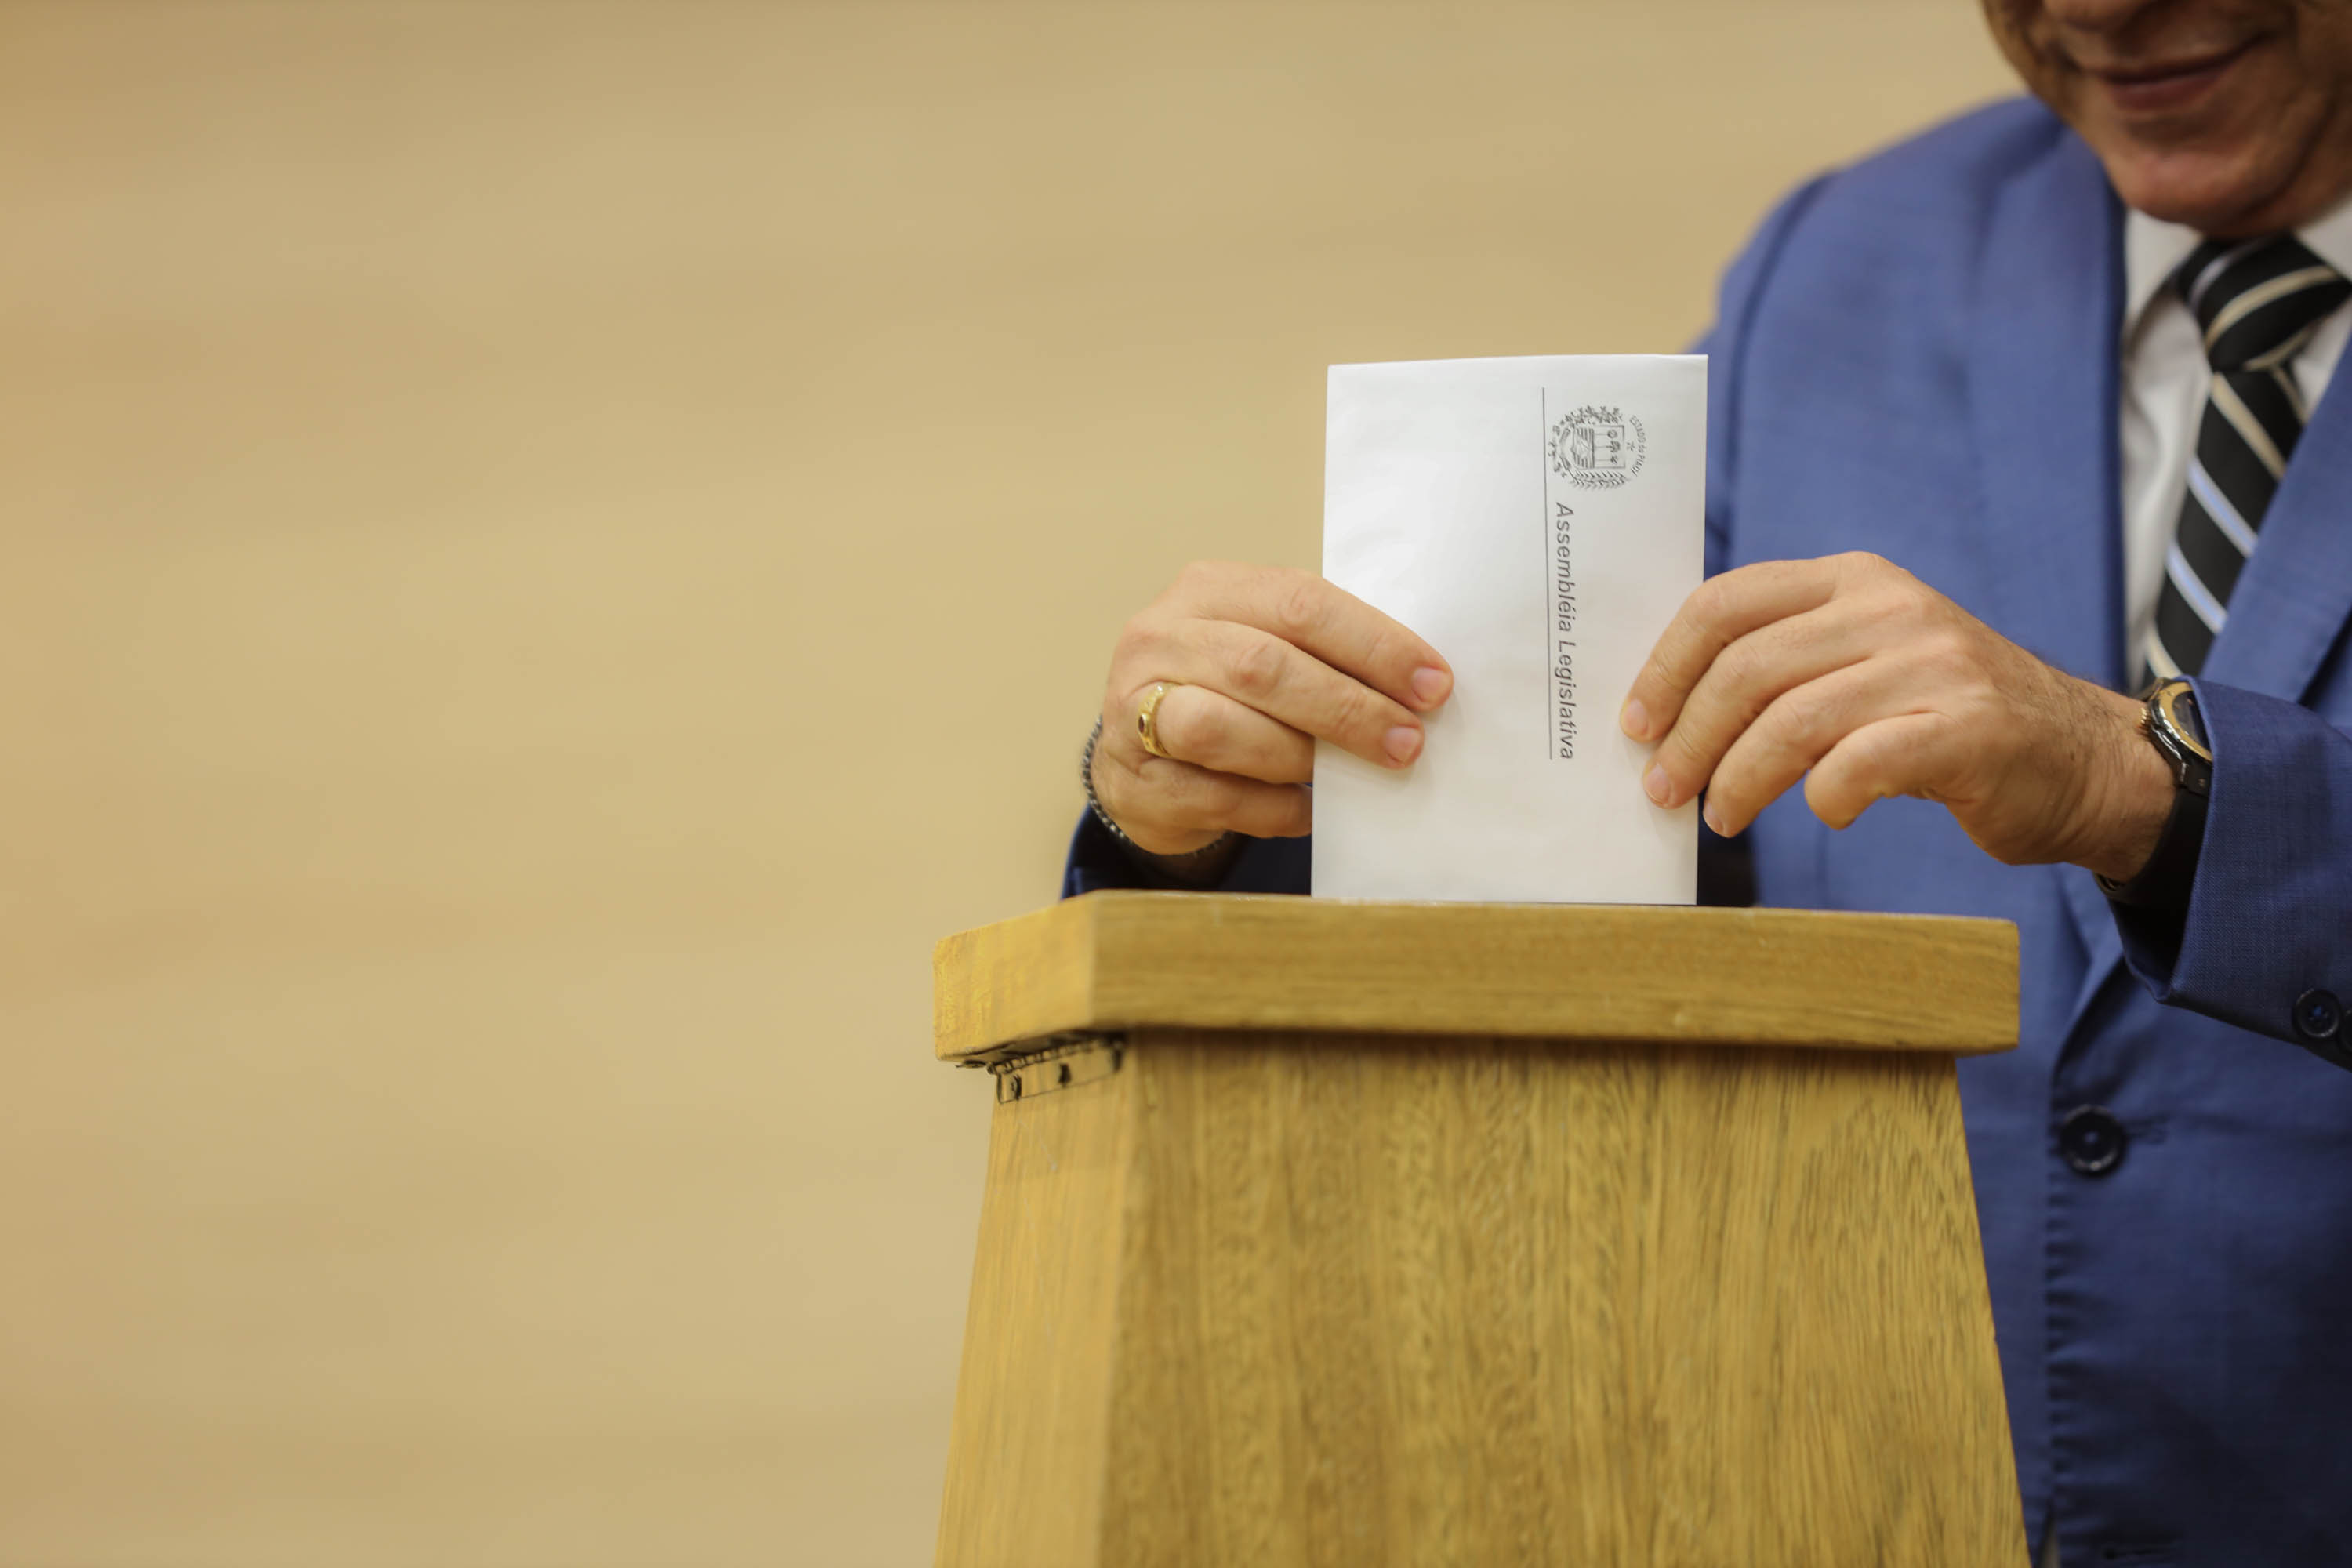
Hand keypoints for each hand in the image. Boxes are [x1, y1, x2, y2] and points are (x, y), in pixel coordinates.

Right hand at [1092, 562, 1452, 856]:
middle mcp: (1161, 638)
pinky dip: (1273, 808)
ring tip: (1347, 776)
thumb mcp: (1264, 646)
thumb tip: (1418, 688)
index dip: (1373, 645)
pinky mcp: (1133, 777)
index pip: (1299, 603)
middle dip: (1348, 709)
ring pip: (1223, 729)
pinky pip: (1215, 796)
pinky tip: (1306, 811)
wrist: (1136, 758)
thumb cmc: (1223, 694)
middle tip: (1407, 743)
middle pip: (1262, 667)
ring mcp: (1133, 707)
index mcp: (1209, 590)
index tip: (1432, 685)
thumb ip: (1322, 652)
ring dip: (1301, 757)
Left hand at [1620, 552, 2173, 881]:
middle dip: (1689, 736)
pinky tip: (1823, 815)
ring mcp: (1935, 664)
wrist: (2083, 761)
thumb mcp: (1866, 665)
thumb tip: (1669, 721)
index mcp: (1853, 582)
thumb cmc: (1946, 722)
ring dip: (1738, 779)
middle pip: (1746, 667)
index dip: (1666, 665)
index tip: (1634, 724)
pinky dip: (1824, 799)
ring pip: (1792, 720)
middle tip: (1662, 791)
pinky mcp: (1968, 729)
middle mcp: (1892, 608)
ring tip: (1721, 817)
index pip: (1726, 602)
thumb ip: (1787, 669)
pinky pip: (1860, 765)